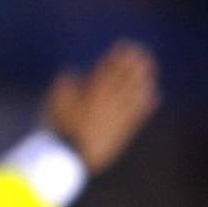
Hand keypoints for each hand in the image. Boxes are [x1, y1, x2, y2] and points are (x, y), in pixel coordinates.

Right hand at [41, 40, 159, 175]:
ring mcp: (115, 117)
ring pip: (132, 95)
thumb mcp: (54, 104)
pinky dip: (145, 104)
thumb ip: (64, 86)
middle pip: (121, 81)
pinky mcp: (121, 132)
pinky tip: (153, 95)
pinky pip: (136, 115)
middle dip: (132, 66)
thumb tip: (70, 72)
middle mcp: (106, 104)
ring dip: (141, 80)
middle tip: (142, 53)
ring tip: (150, 69)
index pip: (105, 72)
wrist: (70, 158)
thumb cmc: (59, 130)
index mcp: (89, 95)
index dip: (116, 58)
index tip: (124, 47)